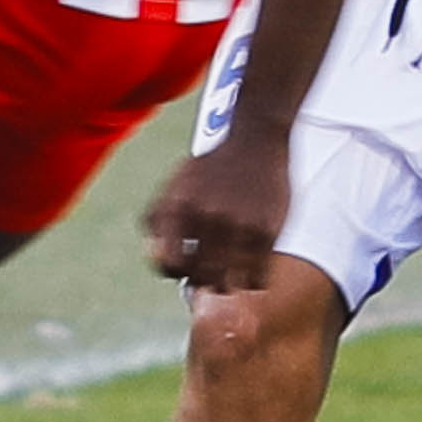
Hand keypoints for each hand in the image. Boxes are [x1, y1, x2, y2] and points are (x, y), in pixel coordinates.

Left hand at [143, 122, 291, 294]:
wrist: (255, 139)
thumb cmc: (213, 166)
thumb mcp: (175, 185)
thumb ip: (156, 219)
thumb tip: (154, 257)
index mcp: (179, 207)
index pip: (169, 264)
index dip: (176, 271)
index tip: (186, 266)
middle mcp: (206, 217)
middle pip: (201, 277)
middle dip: (205, 280)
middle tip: (212, 273)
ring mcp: (238, 225)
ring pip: (229, 283)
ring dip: (229, 283)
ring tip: (233, 274)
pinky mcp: (267, 231)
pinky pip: (258, 277)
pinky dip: (253, 279)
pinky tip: (253, 268)